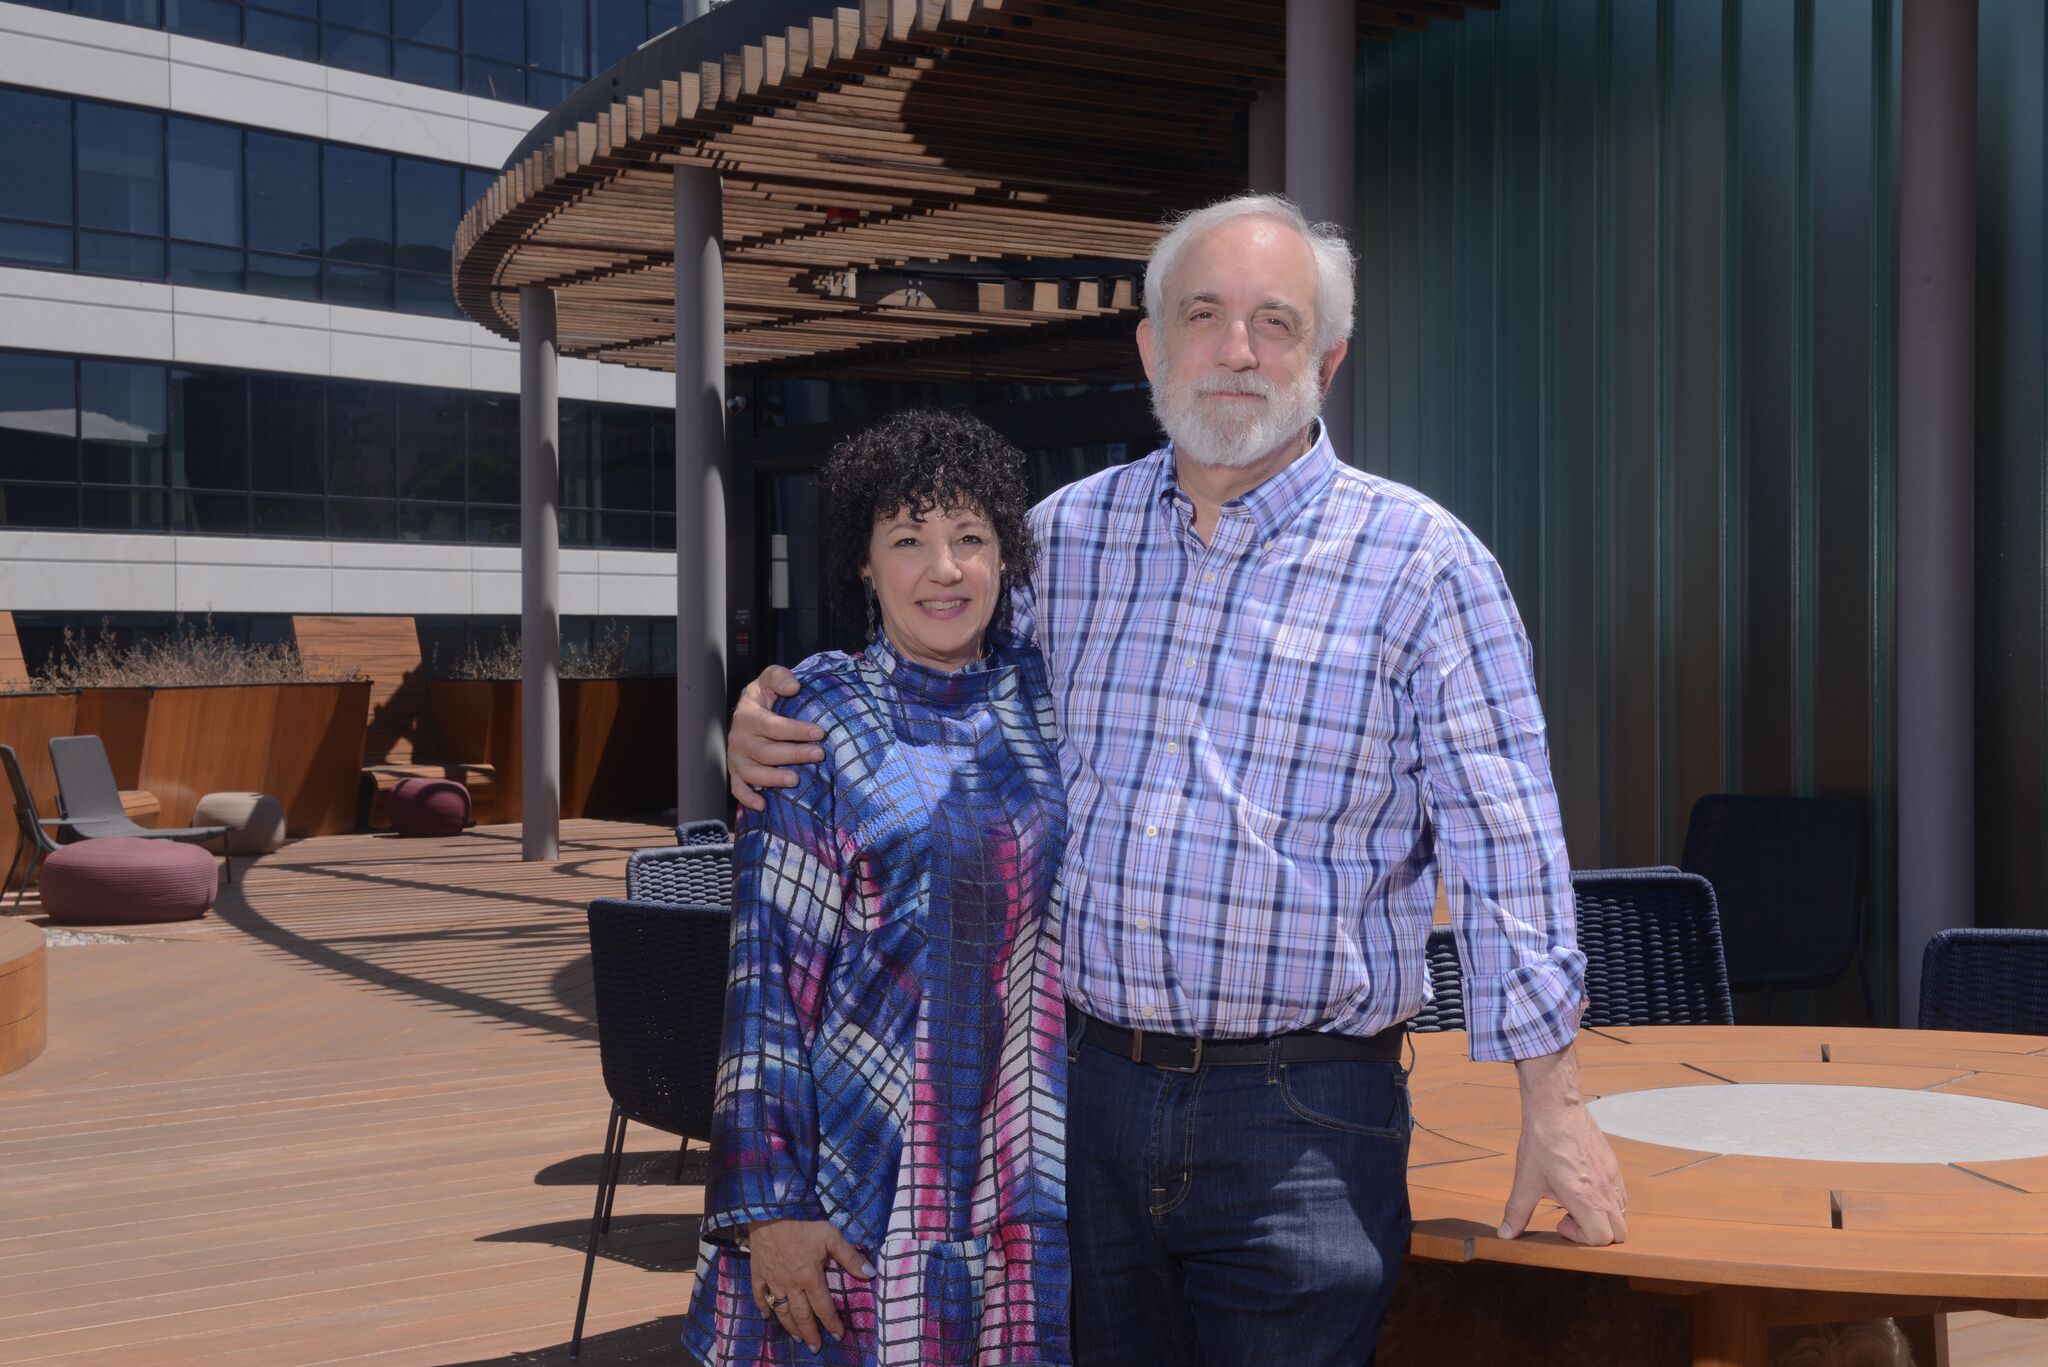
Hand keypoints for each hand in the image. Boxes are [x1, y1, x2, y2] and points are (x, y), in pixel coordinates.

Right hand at [728, 665, 821, 810]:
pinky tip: (763, 805)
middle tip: (818, 755)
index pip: (772, 725)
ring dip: (773, 779)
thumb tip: (794, 687)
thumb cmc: (765, 696)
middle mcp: (739, 738)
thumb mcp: (769, 679)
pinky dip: (748, 798)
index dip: (795, 730)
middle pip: (766, 751)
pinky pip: (738, 788)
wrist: (748, 709)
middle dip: (793, 755)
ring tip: (795, 780)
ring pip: (752, 772)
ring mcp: (736, 757)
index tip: (819, 732)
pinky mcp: (735, 771)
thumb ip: (779, 677)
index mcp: (747, 714)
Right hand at [748, 1218, 873, 1349]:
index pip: (823, 1307)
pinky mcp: (758, 1272)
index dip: (832, 1323)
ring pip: (781, 1310)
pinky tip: (766, 1316)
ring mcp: (772, 1280)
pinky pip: (759, 1295)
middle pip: (801, 1315)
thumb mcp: (831, 1236)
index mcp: (810, 1278)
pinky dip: (764, 1307)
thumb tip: (871, 1275)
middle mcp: (791, 1285)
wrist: (771, 1210)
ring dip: (789, 1326)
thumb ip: (850, 1257)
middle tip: (815, 1347)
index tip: (839, 1335)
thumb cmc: (803, 1222)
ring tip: (796, 1337)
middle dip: (810, 1333)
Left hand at [1500, 1043, 1627, 1246]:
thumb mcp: (1525, 1181)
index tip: (1560, 1222)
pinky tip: (1583, 1186)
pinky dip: (1608, 1201)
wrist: (1556, 1108)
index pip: (1601, 1238)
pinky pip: (1621, 1194)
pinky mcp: (1614, 1165)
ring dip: (1603, 1217)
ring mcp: (1613, 1177)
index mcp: (1586, 1199)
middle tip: (1570, 1217)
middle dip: (1596, 1233)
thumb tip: (1506, 1234)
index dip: (1580, 1238)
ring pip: (1623, 1213)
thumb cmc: (1541, 1143)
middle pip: (1619, 1232)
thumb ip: (1517, 1212)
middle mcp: (1606, 1191)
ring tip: (1576, 1202)